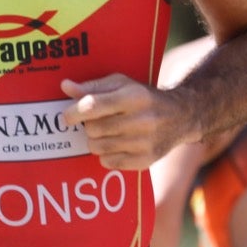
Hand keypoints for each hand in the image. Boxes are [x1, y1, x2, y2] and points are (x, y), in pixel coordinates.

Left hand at [61, 74, 187, 170]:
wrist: (181, 116)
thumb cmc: (143, 97)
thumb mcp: (122, 84)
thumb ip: (92, 87)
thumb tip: (65, 87)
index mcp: (134, 97)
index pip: (93, 106)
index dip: (73, 112)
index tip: (66, 116)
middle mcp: (142, 120)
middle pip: (93, 129)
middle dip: (88, 126)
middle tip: (94, 122)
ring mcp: (145, 143)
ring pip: (98, 147)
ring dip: (95, 140)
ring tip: (105, 132)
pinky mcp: (146, 160)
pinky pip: (108, 162)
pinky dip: (106, 155)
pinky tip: (116, 144)